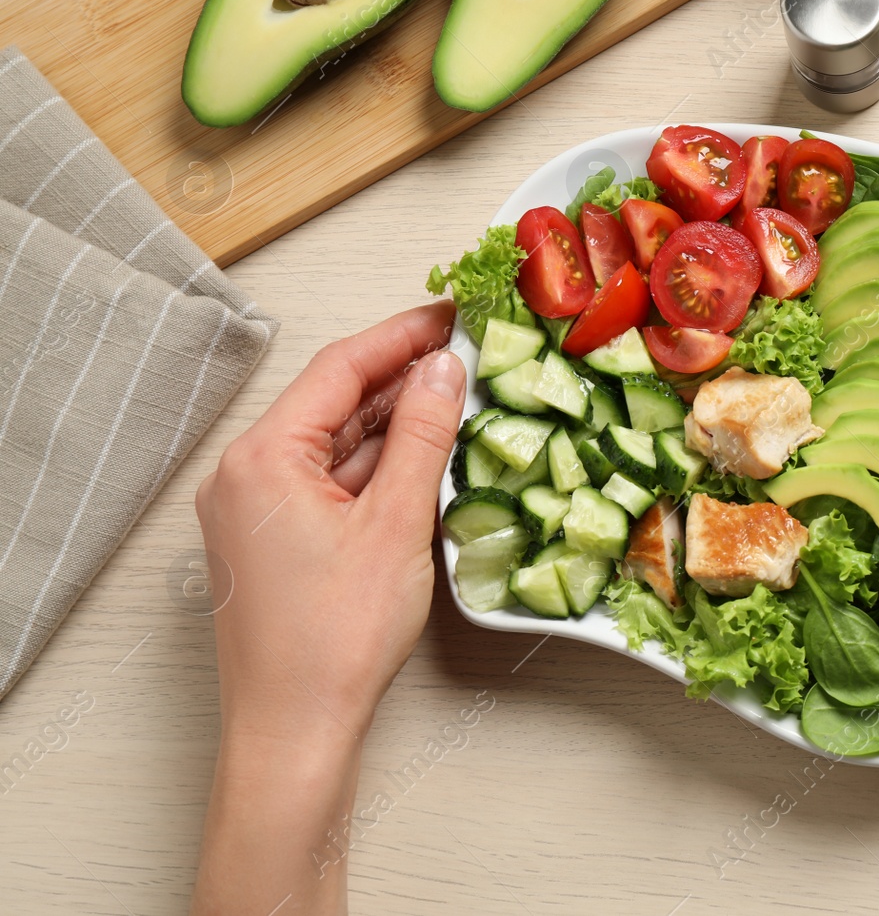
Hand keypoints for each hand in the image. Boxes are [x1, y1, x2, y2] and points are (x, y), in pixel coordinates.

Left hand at [191, 303, 464, 914]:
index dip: (402, 335)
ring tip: (459, 403)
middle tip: (467, 356)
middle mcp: (244, 475)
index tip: (452, 313)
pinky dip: (377, 468)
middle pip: (333, 403)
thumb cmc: (334, 637)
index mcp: (260, 458)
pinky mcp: (272, 545)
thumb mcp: (396, 522)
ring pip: (334, 445)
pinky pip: (329, 484)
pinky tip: (424, 462)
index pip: (339, 368)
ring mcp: (254, 512)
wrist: (294, 732)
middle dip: (402, 379)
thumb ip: (424, 435)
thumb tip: (445, 369)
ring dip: (394, 425)